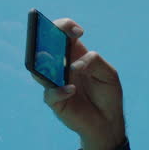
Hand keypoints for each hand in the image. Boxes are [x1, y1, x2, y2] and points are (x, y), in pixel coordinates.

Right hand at [34, 18, 125, 149]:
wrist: (108, 122)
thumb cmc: (107, 96)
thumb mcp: (109, 74)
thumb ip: (95, 62)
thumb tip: (75, 65)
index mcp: (75, 55)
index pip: (63, 34)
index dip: (65, 27)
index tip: (77, 31)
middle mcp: (61, 67)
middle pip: (45, 48)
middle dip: (46, 39)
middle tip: (54, 37)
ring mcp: (55, 84)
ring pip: (39, 71)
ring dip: (45, 64)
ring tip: (54, 61)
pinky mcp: (55, 102)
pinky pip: (50, 94)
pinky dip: (59, 91)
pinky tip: (71, 90)